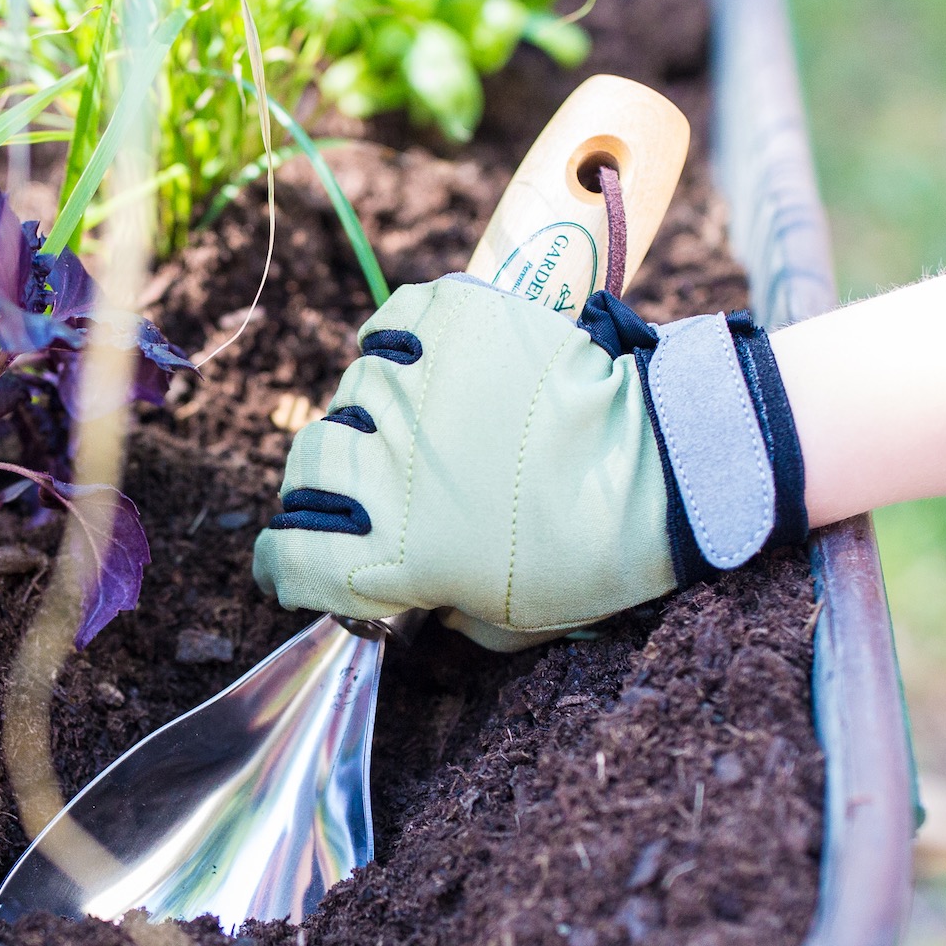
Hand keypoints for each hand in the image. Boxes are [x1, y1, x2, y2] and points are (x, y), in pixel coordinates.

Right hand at [251, 274, 805, 649]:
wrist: (662, 467)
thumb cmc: (593, 558)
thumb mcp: (509, 622)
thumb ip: (447, 613)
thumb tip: (426, 600)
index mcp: (392, 556)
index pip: (287, 558)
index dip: (283, 563)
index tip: (294, 561)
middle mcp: (385, 469)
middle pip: (308, 466)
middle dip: (325, 481)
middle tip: (365, 485)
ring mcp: (415, 390)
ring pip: (352, 393)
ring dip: (376, 410)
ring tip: (422, 418)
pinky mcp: (452, 326)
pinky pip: (394, 323)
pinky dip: (400, 337)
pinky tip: (422, 357)